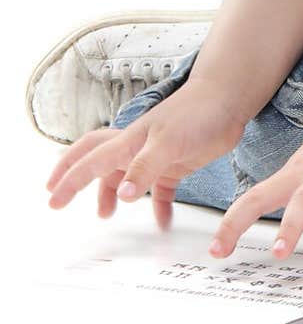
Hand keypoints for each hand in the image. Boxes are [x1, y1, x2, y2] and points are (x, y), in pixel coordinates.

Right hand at [45, 77, 246, 228]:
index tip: (53, 200)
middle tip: (59, 196)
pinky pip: (161, 188)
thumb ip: (144, 168)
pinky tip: (163, 222)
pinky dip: (159, 206)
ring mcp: (155, 155)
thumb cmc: (197, 114)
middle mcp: (136, 147)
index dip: (70, 181)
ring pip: (125, 177)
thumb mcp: (168, 144)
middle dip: (75, 176)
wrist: (228, 101)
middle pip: (96, 160)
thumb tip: (122, 195)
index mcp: (128, 142)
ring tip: (107, 215)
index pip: (90, 162)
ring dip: (113, 194)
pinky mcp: (176, 163)